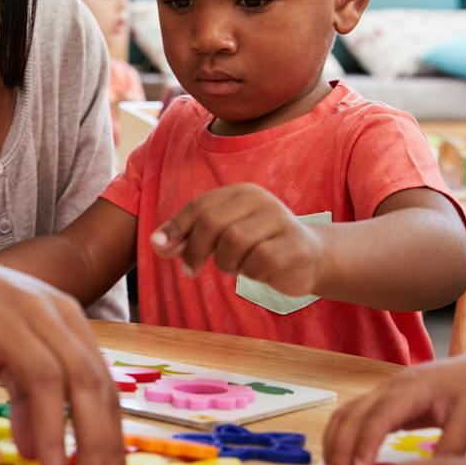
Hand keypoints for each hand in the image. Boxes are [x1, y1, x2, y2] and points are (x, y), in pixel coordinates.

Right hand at [0, 225, 124, 464]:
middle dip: (95, 443)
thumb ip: (27, 395)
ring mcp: (1, 315)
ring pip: (42, 379)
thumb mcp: (9, 346)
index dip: (112, 434)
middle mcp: (41, 312)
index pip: (101, 381)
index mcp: (63, 316)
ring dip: (54, 438)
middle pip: (84, 379)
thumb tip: (41, 452)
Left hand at [150, 184, 327, 295]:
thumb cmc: (257, 246)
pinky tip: (258, 271)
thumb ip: (188, 238)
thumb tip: (156, 243)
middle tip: (190, 271)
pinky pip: (257, 262)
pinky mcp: (295, 245)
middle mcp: (261, 200)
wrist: (309, 259)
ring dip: (226, 263)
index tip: (162, 248)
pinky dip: (250, 272)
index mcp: (241, 192)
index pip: (199, 206)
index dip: (176, 228)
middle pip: (213, 223)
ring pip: (233, 242)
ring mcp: (280, 220)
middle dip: (195, 250)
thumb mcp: (220, 238)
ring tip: (235, 266)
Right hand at [322, 346, 465, 464]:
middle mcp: (389, 387)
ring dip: (334, 443)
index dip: (366, 445)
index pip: (378, 416)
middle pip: (351, 415)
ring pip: (345, 414)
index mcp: (412, 388)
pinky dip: (342, 438)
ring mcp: (381, 392)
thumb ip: (451, 448)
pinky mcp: (382, 402)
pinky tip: (343, 459)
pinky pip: (352, 417)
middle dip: (340, 449)